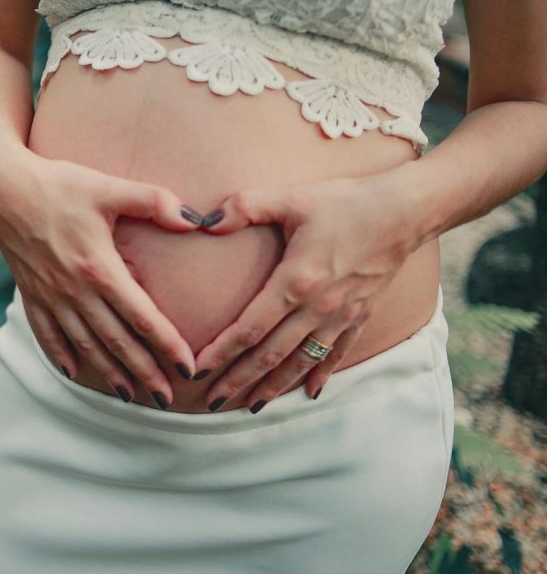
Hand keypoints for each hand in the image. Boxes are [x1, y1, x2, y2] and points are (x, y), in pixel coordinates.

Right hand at [0, 143, 201, 406]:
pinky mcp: (30, 293)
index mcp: (99, 268)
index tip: (188, 368)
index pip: (141, 317)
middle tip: (168, 399)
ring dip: (108, 373)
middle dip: (144, 372)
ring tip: (130, 395)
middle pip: (116, 341)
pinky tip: (73, 372)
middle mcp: (74, 290)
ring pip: (84, 344)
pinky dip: (60, 355)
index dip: (167, 345)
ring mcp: (50, 296)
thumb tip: (194, 220)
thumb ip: (153, 201)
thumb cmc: (59, 184)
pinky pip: (46, 333)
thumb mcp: (108, 187)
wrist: (2, 187)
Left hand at [192, 172, 423, 412]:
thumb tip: (203, 222)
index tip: (197, 370)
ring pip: (300, 361)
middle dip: (239, 380)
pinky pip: (336, 353)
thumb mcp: (291, 198)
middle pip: (270, 355)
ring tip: (250, 406)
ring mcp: (341, 316)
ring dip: (274, 386)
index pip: (250, 328)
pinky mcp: (360, 315)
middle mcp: (318, 308)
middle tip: (212, 402)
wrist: (407, 210)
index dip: (221, 352)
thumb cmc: (346, 202)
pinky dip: (320, 374)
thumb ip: (244, 207)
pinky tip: (308, 392)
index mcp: (296, 281)